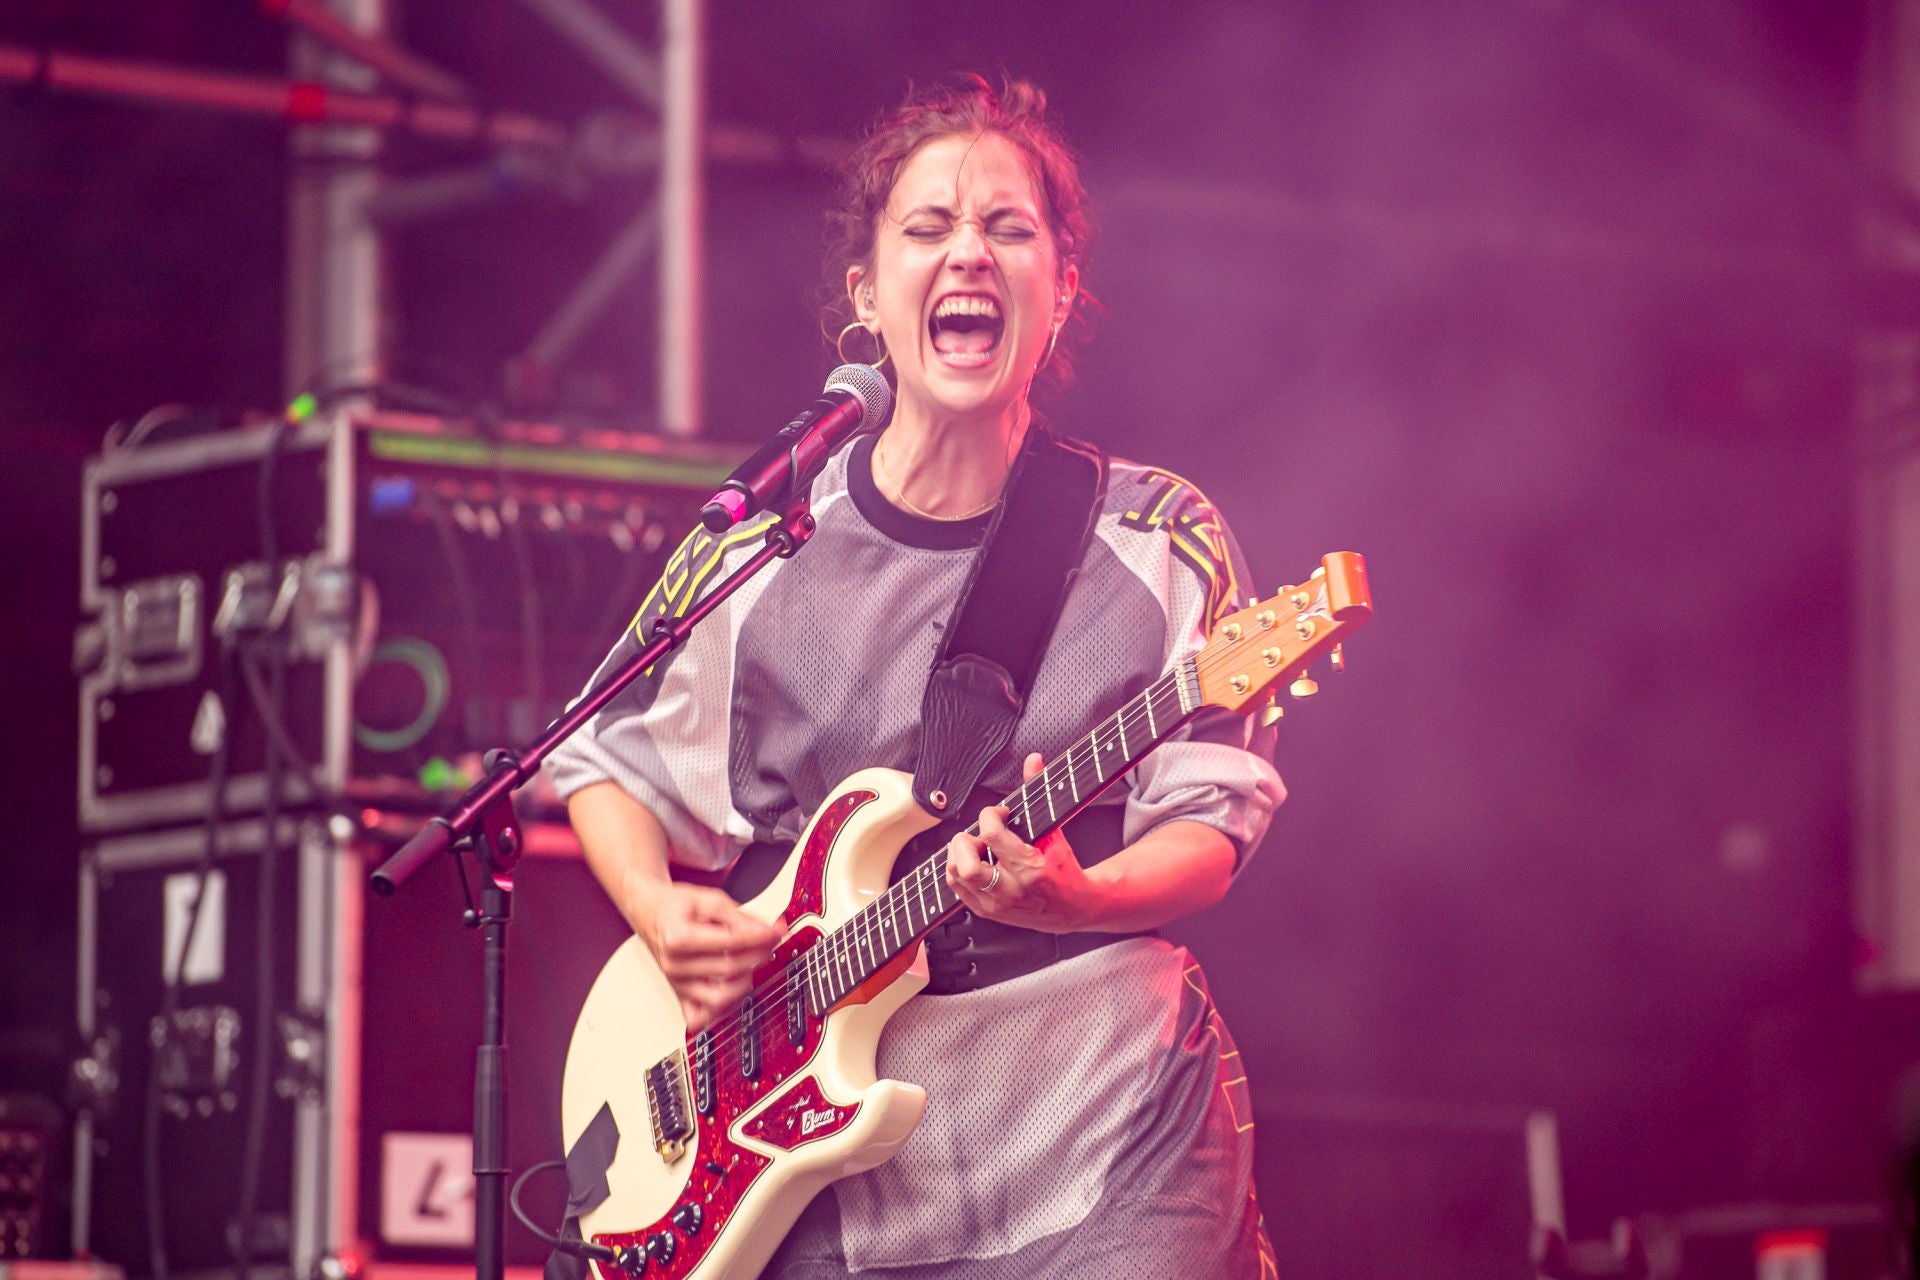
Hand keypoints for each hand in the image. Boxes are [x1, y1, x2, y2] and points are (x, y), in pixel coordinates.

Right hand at [635, 884, 783, 1031]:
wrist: (650, 913)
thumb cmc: (676, 907)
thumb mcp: (708, 900)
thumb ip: (739, 917)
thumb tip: (767, 931)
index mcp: (677, 937)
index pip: (729, 941)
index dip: (758, 936)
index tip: (775, 932)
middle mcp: (674, 965)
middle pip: (728, 969)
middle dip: (758, 954)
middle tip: (771, 941)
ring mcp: (676, 983)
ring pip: (719, 997)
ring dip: (745, 982)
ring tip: (753, 964)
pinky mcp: (679, 995)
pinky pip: (700, 1018)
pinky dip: (719, 1011)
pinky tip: (731, 991)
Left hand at [944, 753, 1094, 933]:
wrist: (1074, 909)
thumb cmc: (1065, 871)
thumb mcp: (1056, 832)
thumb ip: (1039, 792)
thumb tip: (1033, 760)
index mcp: (1030, 869)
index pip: (992, 836)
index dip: (990, 815)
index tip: (1000, 814)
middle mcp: (1010, 890)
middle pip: (965, 865)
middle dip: (965, 841)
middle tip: (980, 836)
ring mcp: (996, 905)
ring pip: (955, 876)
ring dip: (960, 855)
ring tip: (978, 848)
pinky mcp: (987, 913)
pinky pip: (956, 889)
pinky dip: (959, 870)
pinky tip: (976, 862)